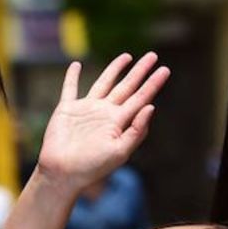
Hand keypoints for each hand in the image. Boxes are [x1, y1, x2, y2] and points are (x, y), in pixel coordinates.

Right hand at [34, 53, 168, 194]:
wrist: (63, 172)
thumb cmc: (92, 167)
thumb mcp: (120, 152)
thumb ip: (136, 131)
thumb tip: (151, 107)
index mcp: (119, 122)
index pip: (141, 98)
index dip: (153, 84)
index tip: (165, 70)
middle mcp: (105, 113)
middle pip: (127, 86)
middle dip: (140, 71)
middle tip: (153, 56)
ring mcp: (86, 109)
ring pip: (104, 83)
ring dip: (115, 69)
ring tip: (127, 56)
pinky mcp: (66, 109)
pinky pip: (70, 88)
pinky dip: (72, 76)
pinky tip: (76, 65)